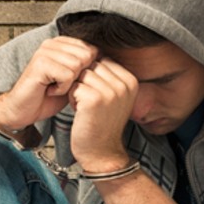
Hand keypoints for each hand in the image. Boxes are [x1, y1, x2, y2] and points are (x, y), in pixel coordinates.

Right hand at [0, 37, 98, 131]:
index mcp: (62, 43)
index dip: (87, 71)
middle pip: (87, 56)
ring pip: (78, 65)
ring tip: (55, 88)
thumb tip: (109, 60)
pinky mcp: (40, 63)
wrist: (24, 111)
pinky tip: (50, 90)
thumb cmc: (47, 97)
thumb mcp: (73, 80)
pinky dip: (62, 88)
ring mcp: (45, 51)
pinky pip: (67, 74)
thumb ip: (87, 67)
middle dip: (79, 77)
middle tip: (62, 86)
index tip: (71, 83)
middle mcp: (53, 43)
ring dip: (70, 83)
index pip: (91, 49)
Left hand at [68, 57, 137, 172]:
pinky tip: (80, 111)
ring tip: (85, 107)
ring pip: (81, 74)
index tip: (95, 96)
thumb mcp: (113, 96)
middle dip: (84, 81)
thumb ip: (108, 75)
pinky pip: (74, 86)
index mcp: (131, 80)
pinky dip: (72, 98)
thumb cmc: (101, 124)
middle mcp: (124, 84)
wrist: (101, 153)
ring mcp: (111, 91)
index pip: (102, 60)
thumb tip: (91, 51)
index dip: (92, 76)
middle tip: (88, 103)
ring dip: (77, 90)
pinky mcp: (95, 99)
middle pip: (92, 65)